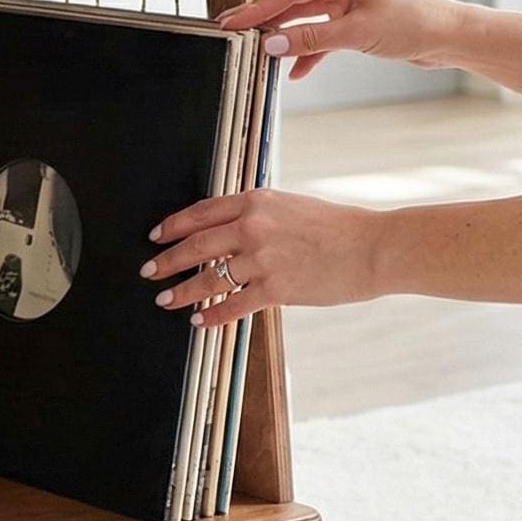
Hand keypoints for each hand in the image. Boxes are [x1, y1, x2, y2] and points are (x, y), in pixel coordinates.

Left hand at [141, 188, 384, 327]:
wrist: (373, 247)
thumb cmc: (336, 227)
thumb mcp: (290, 206)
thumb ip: (258, 215)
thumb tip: (226, 230)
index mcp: (255, 201)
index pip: (200, 212)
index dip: (173, 226)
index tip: (156, 236)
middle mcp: (253, 226)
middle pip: (195, 245)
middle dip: (167, 260)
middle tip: (148, 270)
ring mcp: (263, 258)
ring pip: (209, 277)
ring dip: (182, 291)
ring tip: (165, 299)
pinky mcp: (277, 288)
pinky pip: (234, 304)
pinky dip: (213, 314)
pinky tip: (199, 320)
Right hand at [217, 0, 464, 79]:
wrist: (449, 36)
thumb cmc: (412, 23)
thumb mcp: (355, 33)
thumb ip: (309, 39)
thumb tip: (270, 45)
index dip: (256, 8)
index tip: (230, 22)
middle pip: (290, 2)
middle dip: (264, 22)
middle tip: (231, 33)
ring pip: (302, 19)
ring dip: (284, 39)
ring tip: (255, 53)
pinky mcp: (352, 19)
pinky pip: (320, 34)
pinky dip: (308, 52)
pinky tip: (294, 71)